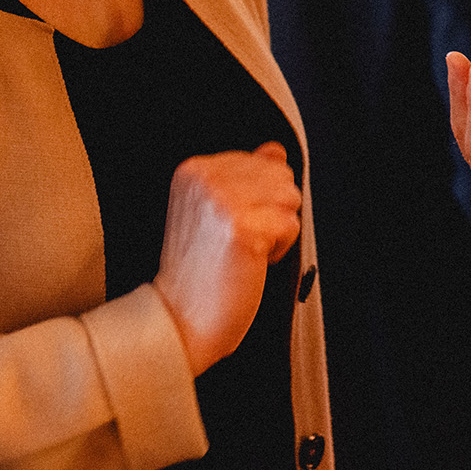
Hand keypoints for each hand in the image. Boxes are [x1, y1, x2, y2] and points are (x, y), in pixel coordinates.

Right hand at [151, 143, 302, 375]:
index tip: (230, 226)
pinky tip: (250, 263)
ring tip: (244, 251)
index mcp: (194, 169)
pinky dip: (279, 250)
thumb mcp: (214, 209)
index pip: (264, 161)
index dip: (259, 199)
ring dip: (277, 230)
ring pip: (291, 197)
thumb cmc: (199, 271)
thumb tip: (276, 149)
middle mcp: (205, 178)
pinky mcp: (243, 227)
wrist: (179, 319)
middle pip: (281, 176)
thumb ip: (245, 175)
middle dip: (272, 211)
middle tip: (238, 241)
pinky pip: (292, 225)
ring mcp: (223, 201)